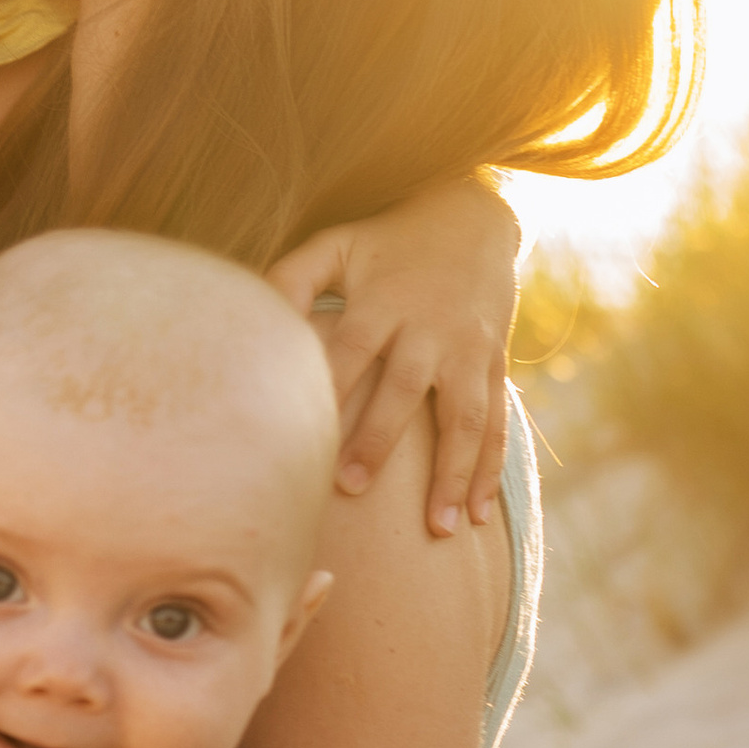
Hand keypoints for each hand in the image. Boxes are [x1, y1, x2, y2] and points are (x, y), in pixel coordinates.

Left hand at [269, 177, 519, 532]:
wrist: (475, 219)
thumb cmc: (386, 241)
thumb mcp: (337, 244)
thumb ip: (292, 277)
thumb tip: (252, 314)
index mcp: (384, 302)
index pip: (351, 349)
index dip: (330, 387)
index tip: (304, 434)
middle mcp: (430, 329)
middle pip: (404, 389)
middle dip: (379, 439)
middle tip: (351, 488)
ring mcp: (468, 350)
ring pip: (464, 419)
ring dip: (453, 474)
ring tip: (438, 528)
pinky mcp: (494, 364)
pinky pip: (496, 423)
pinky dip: (488, 469)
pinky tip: (477, 515)